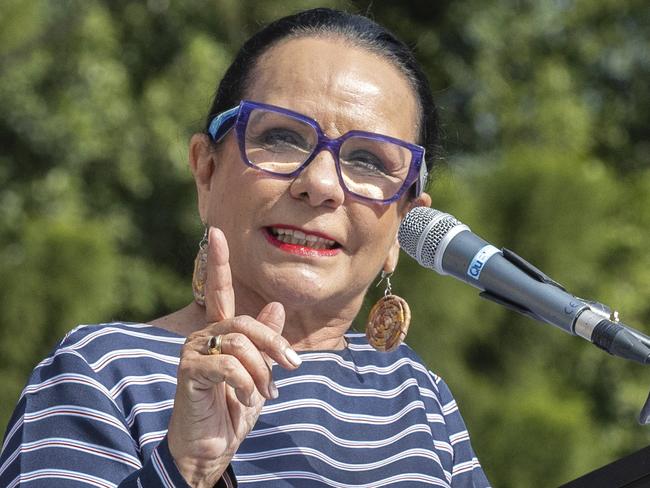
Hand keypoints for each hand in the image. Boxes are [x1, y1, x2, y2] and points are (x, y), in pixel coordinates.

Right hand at [167, 227, 300, 487]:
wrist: (210, 448)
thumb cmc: (233, 410)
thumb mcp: (259, 374)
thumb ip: (265, 342)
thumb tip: (275, 306)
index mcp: (220, 333)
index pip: (219, 291)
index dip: (218, 262)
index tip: (216, 231)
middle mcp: (203, 336)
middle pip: (244, 321)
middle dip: (273, 343)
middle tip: (292, 366)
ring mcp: (193, 352)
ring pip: (239, 342)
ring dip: (261, 370)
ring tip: (265, 392)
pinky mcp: (189, 371)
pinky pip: (228, 364)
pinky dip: (246, 382)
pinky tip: (248, 398)